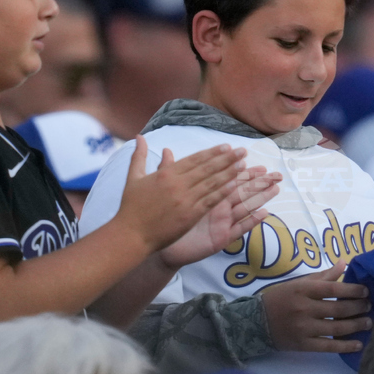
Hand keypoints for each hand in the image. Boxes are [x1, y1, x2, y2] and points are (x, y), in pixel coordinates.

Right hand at [116, 137, 246, 252]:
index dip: (212, 152)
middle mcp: (178, 184)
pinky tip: (235, 185)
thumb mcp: (133, 178)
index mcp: (166, 174)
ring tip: (243, 165)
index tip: (226, 146)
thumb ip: (139, 156)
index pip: (194, 159)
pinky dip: (223, 192)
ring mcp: (185, 200)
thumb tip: (140, 138)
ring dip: (229, 173)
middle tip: (242, 151)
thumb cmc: (130, 207)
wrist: (131, 235)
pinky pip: (210, 201)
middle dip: (227, 159)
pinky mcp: (190, 216)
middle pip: (207, 168)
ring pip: (212, 183)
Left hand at [159, 167, 282, 268]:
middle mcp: (219, 207)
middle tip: (276, 174)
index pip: (229, 180)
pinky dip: (252, 221)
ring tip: (275, 188)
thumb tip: (165, 149)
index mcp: (209, 196)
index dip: (244, 172)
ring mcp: (222, 223)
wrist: (163, 247)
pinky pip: (239, 229)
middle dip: (259, 183)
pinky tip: (264, 213)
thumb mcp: (168, 194)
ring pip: (245, 207)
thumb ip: (170, 172)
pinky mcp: (222, 238)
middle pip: (243, 192)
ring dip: (261, 197)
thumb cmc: (167, 220)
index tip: (260, 164)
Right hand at [260, 262, 371, 352]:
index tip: (366, 291)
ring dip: (356, 325)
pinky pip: (329, 346)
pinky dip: (346, 346)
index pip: (334, 289)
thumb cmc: (280, 298)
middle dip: (358, 308)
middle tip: (369, 306)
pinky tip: (358, 344)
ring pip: (337, 328)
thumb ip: (322, 276)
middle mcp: (304, 308)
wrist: (255, 322)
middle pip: (338, 309)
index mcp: (303, 290)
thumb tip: (344, 264)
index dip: (353, 290)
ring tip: (369, 322)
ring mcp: (304, 328)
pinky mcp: (303, 345)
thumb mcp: (298, 283)